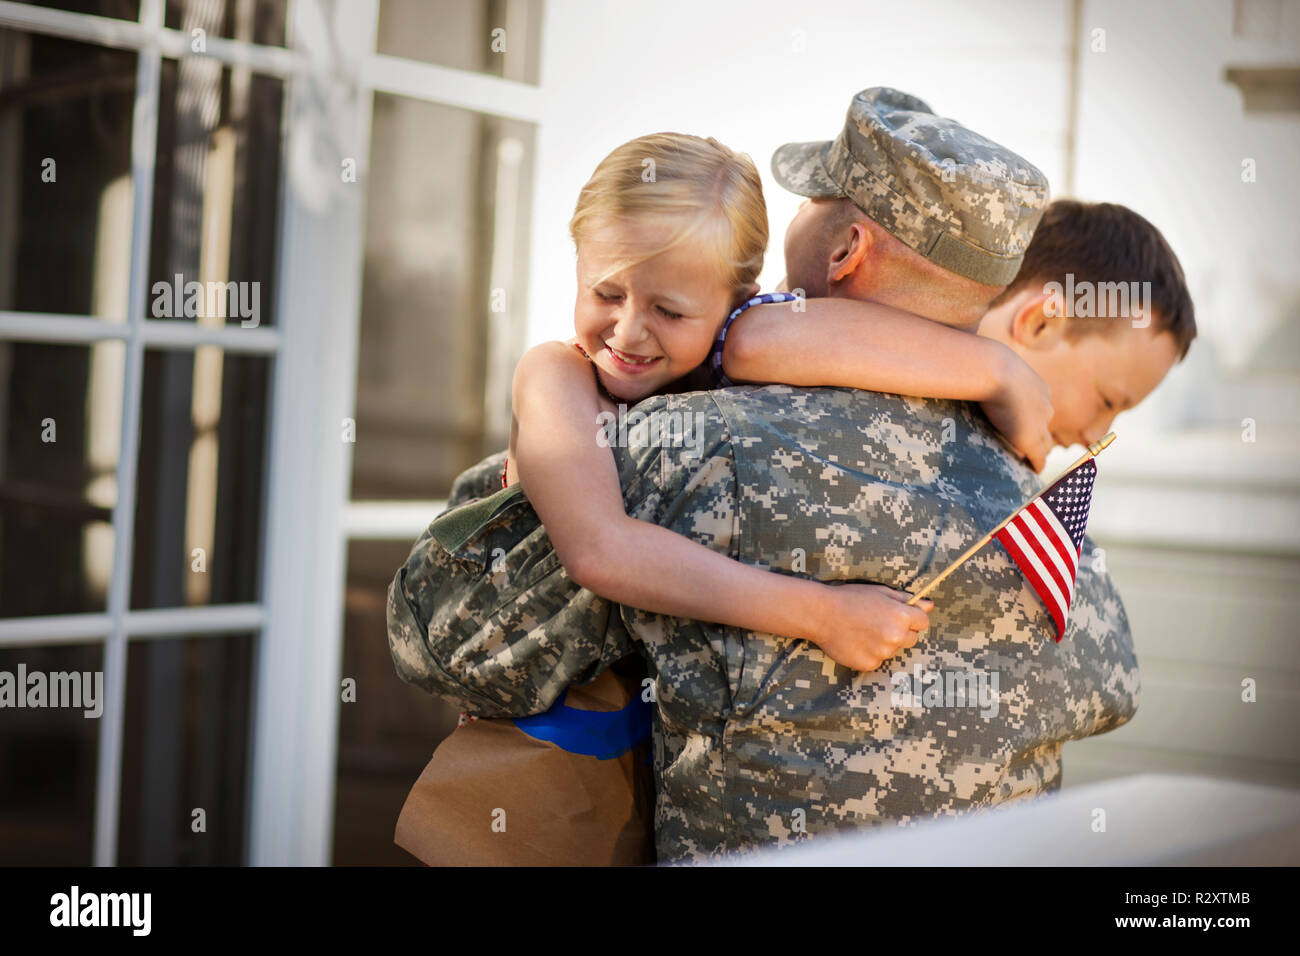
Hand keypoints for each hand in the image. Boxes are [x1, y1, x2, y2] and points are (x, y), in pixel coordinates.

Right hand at [809, 584, 932, 671]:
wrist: (820, 614)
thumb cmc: (850, 598)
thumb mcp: (880, 592)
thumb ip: (906, 600)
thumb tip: (928, 605)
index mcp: (901, 615)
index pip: (923, 622)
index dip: (913, 618)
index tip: (901, 616)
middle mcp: (895, 635)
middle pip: (911, 638)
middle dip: (901, 631)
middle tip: (878, 623)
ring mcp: (882, 652)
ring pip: (893, 650)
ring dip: (884, 643)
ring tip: (863, 631)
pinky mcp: (870, 664)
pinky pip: (878, 660)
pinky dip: (871, 653)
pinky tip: (857, 641)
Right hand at [979, 352, 1053, 471]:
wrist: (995, 371)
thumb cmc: (987, 364)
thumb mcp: (993, 367)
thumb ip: (989, 374)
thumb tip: (968, 368)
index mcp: (1038, 389)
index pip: (1040, 411)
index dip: (1033, 421)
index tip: (1024, 427)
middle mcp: (1044, 407)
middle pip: (1046, 429)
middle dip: (1040, 439)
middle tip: (1030, 450)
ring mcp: (1039, 424)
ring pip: (1045, 445)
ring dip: (1038, 453)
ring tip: (1029, 462)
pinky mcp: (1030, 439)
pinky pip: (1039, 458)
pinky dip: (1036, 465)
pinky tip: (1032, 471)